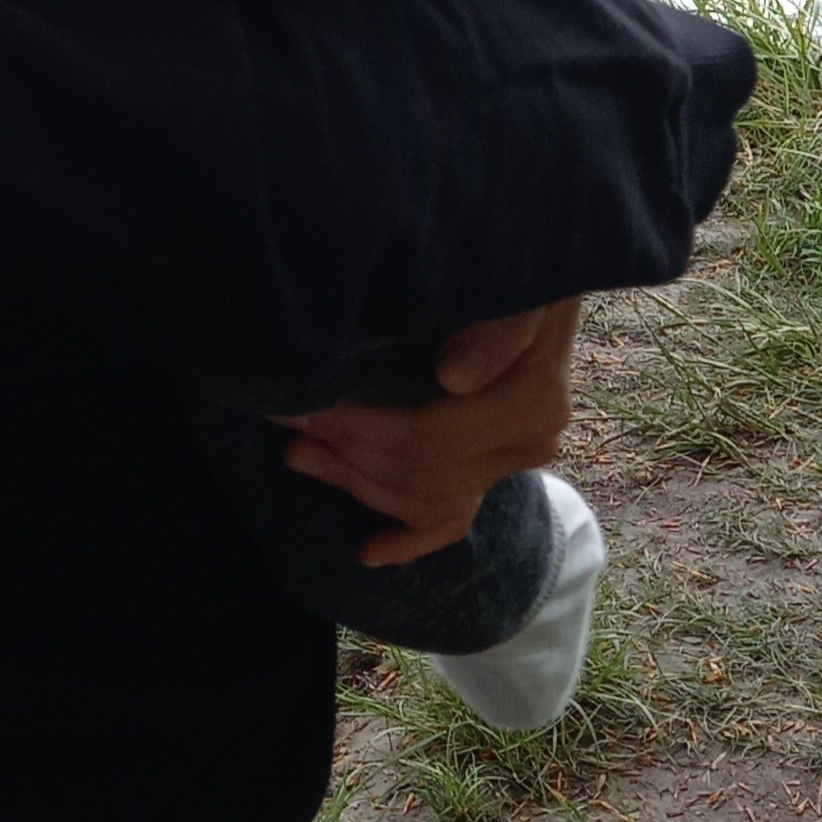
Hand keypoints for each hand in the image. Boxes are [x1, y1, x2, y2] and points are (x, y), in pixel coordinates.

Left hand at [271, 299, 580, 567]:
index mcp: (532, 404)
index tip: (300, 405)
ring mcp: (510, 465)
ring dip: (356, 481)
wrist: (537, 280)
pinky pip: (453, 521)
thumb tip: (454, 377)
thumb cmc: (515, 269)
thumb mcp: (514, 286)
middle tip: (283, 421)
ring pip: (424, 498)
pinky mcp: (492, 470)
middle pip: (420, 472)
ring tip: (298, 453)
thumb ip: (497, 328)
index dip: (358, 428)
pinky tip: (366, 551)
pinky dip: (410, 539)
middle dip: (345, 451)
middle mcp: (527, 445)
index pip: (429, 437)